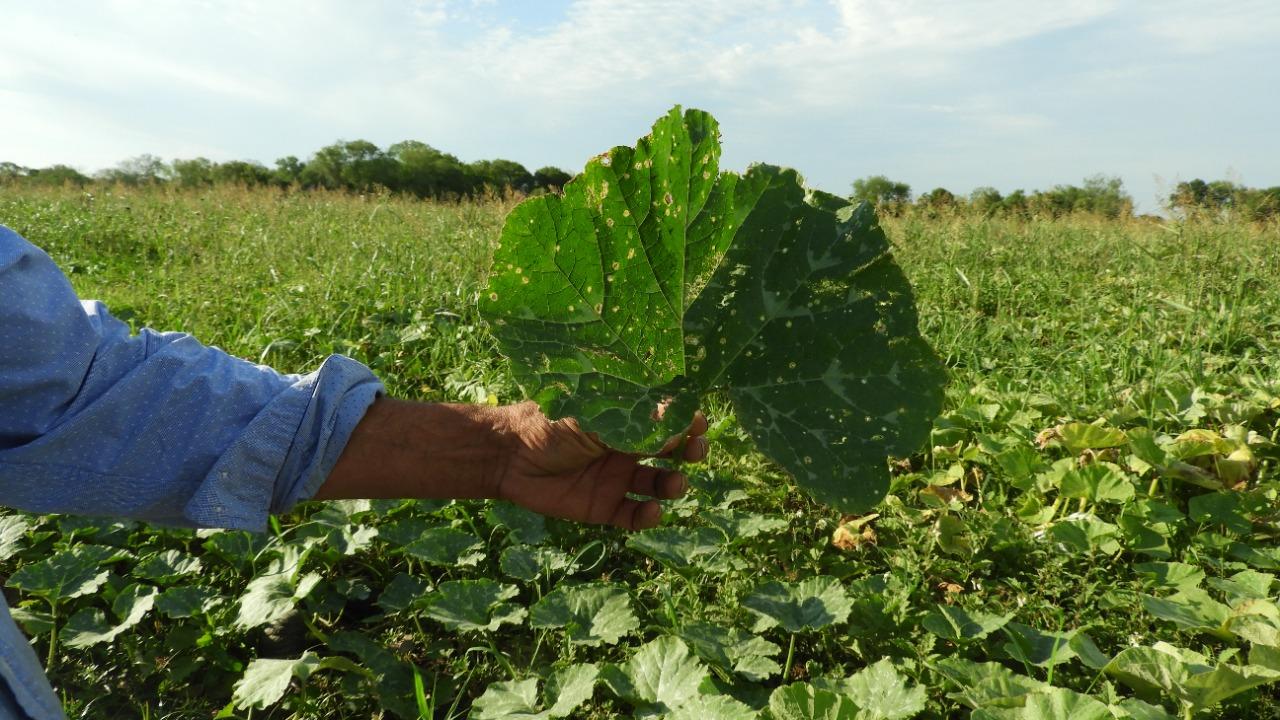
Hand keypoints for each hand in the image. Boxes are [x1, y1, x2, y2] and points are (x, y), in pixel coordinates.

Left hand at [494, 401, 708, 530]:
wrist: (507, 455)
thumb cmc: (549, 423)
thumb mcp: (594, 417)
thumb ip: (635, 423)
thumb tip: (679, 420)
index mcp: (624, 419)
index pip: (666, 420)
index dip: (686, 421)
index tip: (699, 423)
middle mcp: (626, 448)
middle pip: (671, 452)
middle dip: (689, 452)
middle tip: (695, 452)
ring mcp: (616, 478)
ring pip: (659, 485)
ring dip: (673, 484)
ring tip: (673, 484)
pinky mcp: (603, 507)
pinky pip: (635, 515)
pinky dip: (649, 516)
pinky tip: (651, 510)